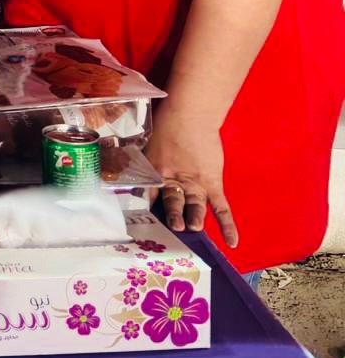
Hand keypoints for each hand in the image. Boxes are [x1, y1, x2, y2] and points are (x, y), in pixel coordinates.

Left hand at [146, 106, 237, 246]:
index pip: (147, 194)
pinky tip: (232, 242)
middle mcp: (174, 181)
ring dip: (194, 218)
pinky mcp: (213, 183)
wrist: (191, 115)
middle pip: (172, 202)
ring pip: (195, 206)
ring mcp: (196, 183)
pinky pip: (221, 208)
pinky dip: (227, 225)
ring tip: (193, 229)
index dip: (146, 208)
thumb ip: (140, 161)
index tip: (142, 222)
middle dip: (172, 216)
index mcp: (155, 171)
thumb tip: (125, 170)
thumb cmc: (166, 125)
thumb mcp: (147, 144)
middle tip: (173, 227)